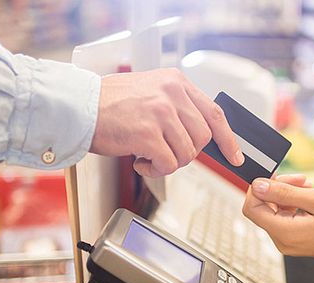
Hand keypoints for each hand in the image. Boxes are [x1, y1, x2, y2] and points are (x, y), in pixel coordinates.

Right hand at [90, 68, 243, 176]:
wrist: (78, 107)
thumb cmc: (109, 104)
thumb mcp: (150, 92)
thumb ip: (176, 108)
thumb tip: (197, 136)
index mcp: (176, 82)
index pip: (214, 113)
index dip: (228, 138)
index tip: (234, 156)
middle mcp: (172, 94)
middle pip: (202, 138)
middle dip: (185, 153)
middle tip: (163, 152)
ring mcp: (161, 113)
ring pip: (187, 154)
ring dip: (168, 162)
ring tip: (146, 154)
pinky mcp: (148, 133)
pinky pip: (168, 164)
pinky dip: (154, 170)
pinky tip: (139, 161)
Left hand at [242, 177, 313, 259]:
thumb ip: (284, 193)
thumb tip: (257, 186)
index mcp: (285, 233)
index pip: (252, 209)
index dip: (258, 189)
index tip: (276, 176)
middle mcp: (282, 241)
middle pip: (262, 209)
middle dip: (276, 189)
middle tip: (301, 179)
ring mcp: (288, 243)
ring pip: (273, 212)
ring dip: (286, 195)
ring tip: (309, 186)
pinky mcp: (295, 240)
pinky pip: (283, 218)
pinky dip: (292, 204)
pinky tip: (309, 197)